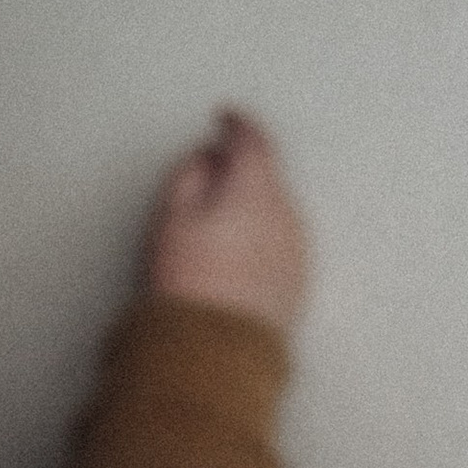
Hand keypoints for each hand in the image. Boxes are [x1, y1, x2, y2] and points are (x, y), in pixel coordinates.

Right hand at [143, 109, 307, 331]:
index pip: (254, 141)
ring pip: (274, 210)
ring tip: (213, 225)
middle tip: (212, 170)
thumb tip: (206, 159)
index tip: (227, 117)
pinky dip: (259, 235)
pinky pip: (279, 241)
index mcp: (256, 192)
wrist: (216, 350)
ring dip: (250, 205)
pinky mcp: (296, 279)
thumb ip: (190, 173)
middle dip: (241, 168)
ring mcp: (296, 250)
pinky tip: (232, 254)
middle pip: (267, 175)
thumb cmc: (190, 285)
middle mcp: (286, 216)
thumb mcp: (170, 217)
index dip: (238, 123)